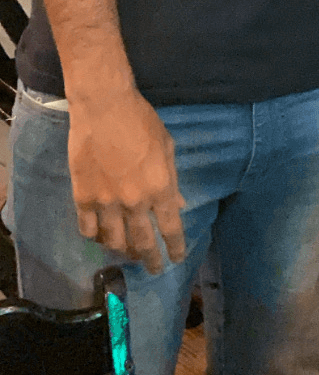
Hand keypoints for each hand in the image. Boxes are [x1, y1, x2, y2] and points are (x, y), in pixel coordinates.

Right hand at [68, 85, 186, 274]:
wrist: (104, 106)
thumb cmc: (141, 121)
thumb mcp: (167, 147)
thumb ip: (172, 180)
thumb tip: (179, 205)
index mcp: (160, 189)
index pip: (171, 229)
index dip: (174, 248)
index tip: (176, 259)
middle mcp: (135, 202)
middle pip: (143, 243)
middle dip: (150, 260)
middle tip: (153, 268)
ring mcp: (107, 202)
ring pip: (114, 242)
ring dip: (123, 252)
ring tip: (128, 255)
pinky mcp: (83, 197)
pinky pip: (88, 230)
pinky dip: (95, 238)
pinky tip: (100, 237)